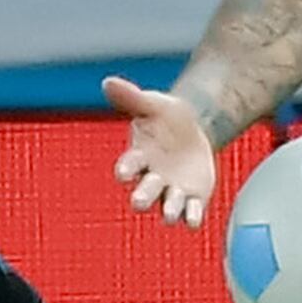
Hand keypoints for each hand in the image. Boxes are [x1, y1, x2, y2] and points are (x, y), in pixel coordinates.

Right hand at [104, 76, 216, 224]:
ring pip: (168, 206)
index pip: (128, 165)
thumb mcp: (152, 103)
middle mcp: (152, 178)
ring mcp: (172, 191)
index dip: (125, 169)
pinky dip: (192, 218)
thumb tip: (108, 81)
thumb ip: (131, 97)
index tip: (122, 173)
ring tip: (170, 215)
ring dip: (169, 210)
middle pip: (145, 191)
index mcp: (139, 156)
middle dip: (142, 197)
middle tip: (139, 202)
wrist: (193, 130)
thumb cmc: (165, 118)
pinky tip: (194, 221)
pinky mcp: (192, 198)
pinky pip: (191, 212)